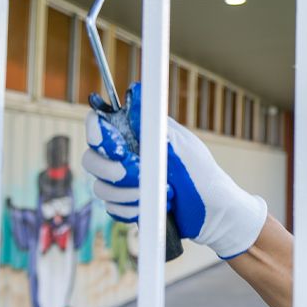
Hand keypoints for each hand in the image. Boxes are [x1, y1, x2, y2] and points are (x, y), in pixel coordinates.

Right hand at [81, 83, 266, 258]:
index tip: (118, 150)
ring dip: (129, 194)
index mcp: (139, 134)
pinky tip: (156, 207)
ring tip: (163, 194)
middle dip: (112, 171)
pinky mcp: (127, 204)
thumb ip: (154, 126)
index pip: (101, 125)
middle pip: (92, 158)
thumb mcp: (181, 147)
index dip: (99, 135)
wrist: (214, 215)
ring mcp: (125, 181)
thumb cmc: (203, 176)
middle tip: (136, 175)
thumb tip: (136, 91)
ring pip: (101, 187)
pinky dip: (132, 210)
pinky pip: (112, 208)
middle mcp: (127, 155)